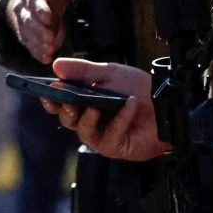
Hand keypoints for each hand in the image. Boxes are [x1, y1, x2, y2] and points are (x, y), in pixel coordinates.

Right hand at [5, 0, 80, 63]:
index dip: (39, 8)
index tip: (48, 17)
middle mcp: (23, 4)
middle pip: (28, 19)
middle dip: (38, 30)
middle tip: (50, 40)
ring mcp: (21, 20)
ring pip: (27, 33)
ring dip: (38, 43)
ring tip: (49, 52)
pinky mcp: (24, 34)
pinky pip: (28, 43)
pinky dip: (37, 51)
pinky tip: (45, 57)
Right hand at [40, 58, 169, 161]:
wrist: (165, 101)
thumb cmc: (138, 88)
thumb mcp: (109, 72)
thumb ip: (82, 70)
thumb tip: (55, 65)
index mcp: (85, 102)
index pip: (61, 104)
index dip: (51, 100)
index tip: (46, 91)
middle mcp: (91, 121)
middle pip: (68, 120)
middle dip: (65, 110)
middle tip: (66, 101)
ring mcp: (102, 136)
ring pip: (84, 132)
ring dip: (89, 117)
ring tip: (96, 105)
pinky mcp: (116, 147)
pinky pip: (109, 137)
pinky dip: (119, 120)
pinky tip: (129, 105)